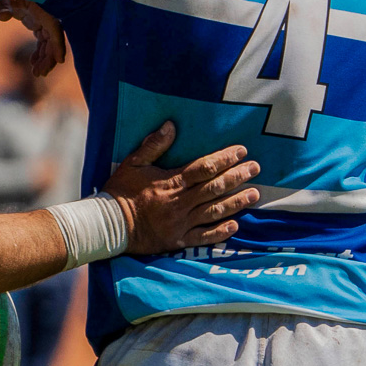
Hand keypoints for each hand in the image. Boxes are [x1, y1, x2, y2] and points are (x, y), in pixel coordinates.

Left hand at [0, 0, 67, 76]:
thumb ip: (1, 5)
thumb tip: (3, 16)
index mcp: (41, 4)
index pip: (54, 27)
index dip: (58, 44)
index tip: (60, 60)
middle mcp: (43, 10)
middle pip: (52, 37)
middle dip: (49, 57)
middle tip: (39, 74)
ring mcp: (39, 14)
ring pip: (47, 40)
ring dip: (44, 56)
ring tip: (37, 73)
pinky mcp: (32, 17)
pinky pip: (41, 37)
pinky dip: (39, 50)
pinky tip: (33, 62)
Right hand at [103, 122, 261, 254]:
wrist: (110, 226)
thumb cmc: (121, 192)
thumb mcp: (132, 163)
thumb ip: (153, 145)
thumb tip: (171, 125)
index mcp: (171, 182)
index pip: (203, 168)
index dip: (224, 159)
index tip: (241, 151)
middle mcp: (180, 203)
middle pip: (215, 188)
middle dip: (238, 177)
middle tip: (255, 168)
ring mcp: (181, 223)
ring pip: (215, 211)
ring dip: (236, 202)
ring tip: (254, 194)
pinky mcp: (179, 240)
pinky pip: (204, 237)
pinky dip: (221, 231)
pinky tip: (235, 225)